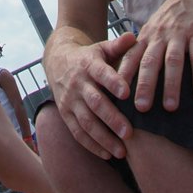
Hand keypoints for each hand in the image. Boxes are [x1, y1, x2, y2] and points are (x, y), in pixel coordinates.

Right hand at [46, 30, 136, 158]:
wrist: (58, 61)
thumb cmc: (89, 57)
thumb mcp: (101, 48)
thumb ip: (118, 45)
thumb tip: (134, 37)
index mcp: (89, 65)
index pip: (101, 73)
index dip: (113, 82)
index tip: (127, 93)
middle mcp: (78, 83)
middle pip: (94, 102)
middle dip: (112, 118)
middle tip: (129, 133)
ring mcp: (70, 100)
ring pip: (86, 121)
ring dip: (103, 138)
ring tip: (122, 151)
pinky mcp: (65, 113)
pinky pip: (77, 132)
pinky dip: (91, 145)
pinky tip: (107, 155)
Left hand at [116, 0, 192, 112]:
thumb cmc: (176, 12)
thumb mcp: (156, 26)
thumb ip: (147, 45)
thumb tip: (134, 71)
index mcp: (148, 34)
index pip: (132, 56)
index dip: (124, 75)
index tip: (117, 95)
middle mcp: (161, 34)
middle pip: (149, 61)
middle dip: (145, 85)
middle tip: (141, 108)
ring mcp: (180, 33)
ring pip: (173, 61)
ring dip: (171, 85)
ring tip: (170, 107)